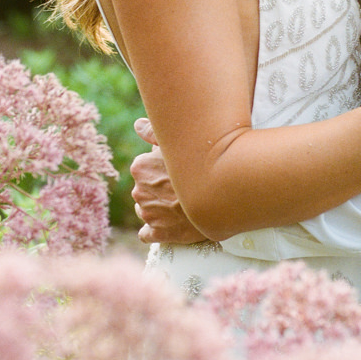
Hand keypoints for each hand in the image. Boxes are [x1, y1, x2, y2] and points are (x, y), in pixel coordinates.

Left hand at [130, 119, 208, 245]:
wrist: (223, 192)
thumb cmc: (202, 162)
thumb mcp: (178, 141)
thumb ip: (154, 133)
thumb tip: (137, 125)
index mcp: (140, 168)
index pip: (144, 169)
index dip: (161, 170)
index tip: (176, 171)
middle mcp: (139, 192)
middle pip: (145, 190)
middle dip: (159, 190)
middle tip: (181, 188)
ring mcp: (148, 214)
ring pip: (148, 210)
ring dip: (160, 209)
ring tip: (181, 205)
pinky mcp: (159, 234)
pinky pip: (148, 234)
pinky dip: (155, 230)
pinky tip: (169, 225)